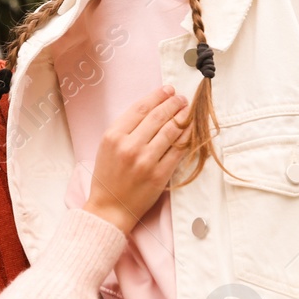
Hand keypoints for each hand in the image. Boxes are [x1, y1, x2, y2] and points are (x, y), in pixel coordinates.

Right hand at [83, 85, 189, 233]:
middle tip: (181, 98)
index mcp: (113, 136)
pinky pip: (178, 150)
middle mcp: (129, 146)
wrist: (110, 208)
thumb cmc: (108, 177)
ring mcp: (146, 161)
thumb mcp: (107, 146)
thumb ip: (125, 128)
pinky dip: (187, 137)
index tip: (167, 90)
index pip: (140, 108)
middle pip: (157, 116)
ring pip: (170, 131)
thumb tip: (152, 108)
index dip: (157, 96)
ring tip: (188, 110)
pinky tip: (191, 129)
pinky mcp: (159, 175)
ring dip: (183, 117)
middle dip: (173, 103)